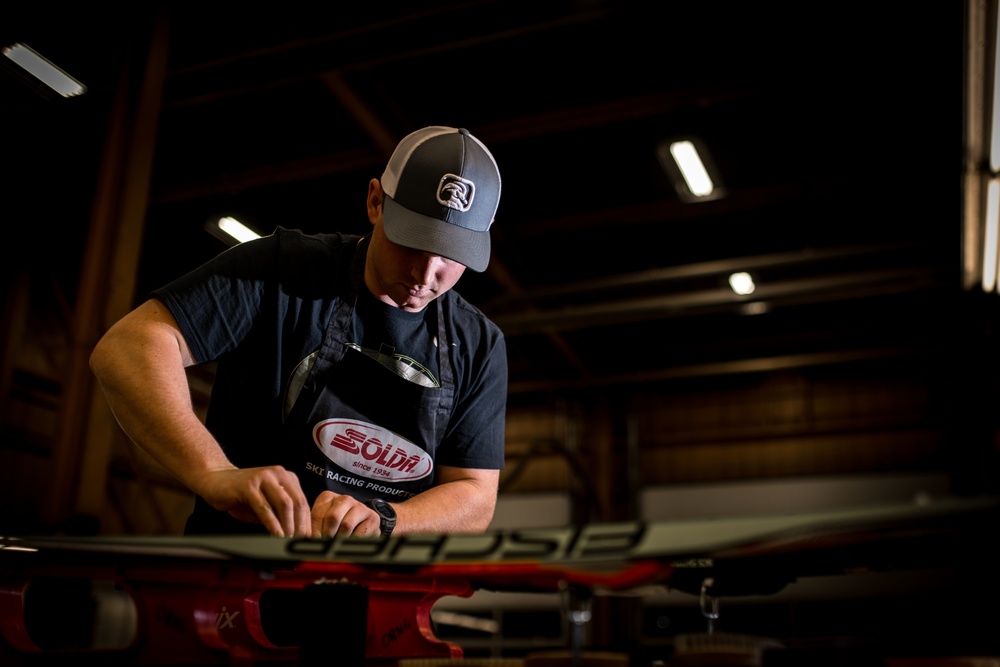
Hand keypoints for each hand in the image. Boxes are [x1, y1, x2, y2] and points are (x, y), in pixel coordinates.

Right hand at [196, 466, 311, 536]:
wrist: (215, 480)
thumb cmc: (241, 495)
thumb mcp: (266, 503)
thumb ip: (280, 514)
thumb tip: (295, 534)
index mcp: (286, 478)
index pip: (303, 501)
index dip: (307, 522)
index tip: (307, 539)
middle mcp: (278, 474)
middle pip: (297, 502)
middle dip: (301, 525)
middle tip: (300, 542)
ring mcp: (264, 478)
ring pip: (284, 504)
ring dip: (288, 525)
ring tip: (289, 540)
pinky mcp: (249, 486)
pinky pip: (265, 508)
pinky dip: (272, 524)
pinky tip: (275, 535)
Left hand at [310, 491, 380, 538]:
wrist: (363, 524)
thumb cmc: (338, 526)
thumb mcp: (323, 524)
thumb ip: (314, 529)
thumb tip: (306, 541)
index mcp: (328, 497)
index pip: (318, 514)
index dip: (315, 532)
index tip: (315, 542)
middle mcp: (344, 499)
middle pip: (333, 518)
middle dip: (328, 535)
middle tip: (327, 545)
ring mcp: (360, 506)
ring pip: (346, 526)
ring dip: (341, 539)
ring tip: (338, 545)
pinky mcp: (372, 517)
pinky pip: (360, 533)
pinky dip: (353, 542)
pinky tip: (350, 544)